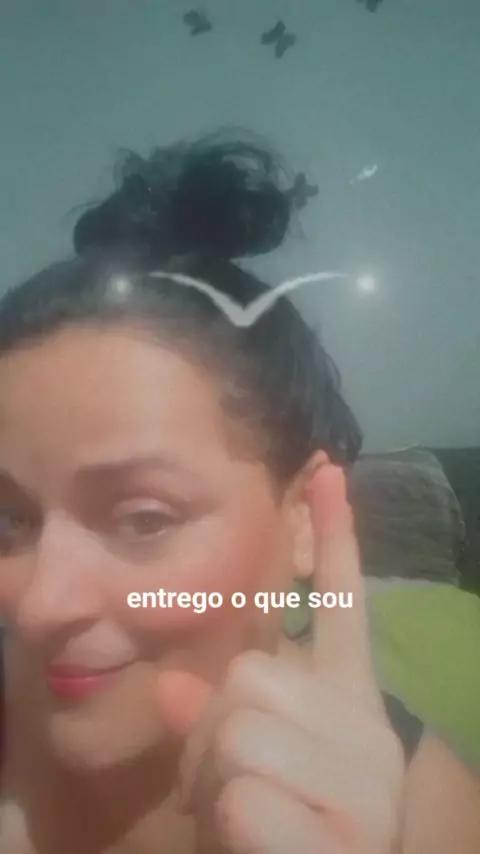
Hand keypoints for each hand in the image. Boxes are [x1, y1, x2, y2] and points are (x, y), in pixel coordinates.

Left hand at [158, 465, 404, 853]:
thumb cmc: (267, 829)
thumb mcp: (233, 767)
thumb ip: (215, 714)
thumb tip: (176, 685)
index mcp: (349, 705)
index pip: (345, 608)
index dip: (335, 539)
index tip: (331, 474)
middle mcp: (370, 734)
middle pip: (250, 676)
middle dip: (212, 731)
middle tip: (226, 782)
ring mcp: (368, 785)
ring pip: (240, 730)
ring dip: (215, 780)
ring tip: (242, 814)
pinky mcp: (350, 837)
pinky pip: (242, 798)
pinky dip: (227, 825)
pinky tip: (258, 844)